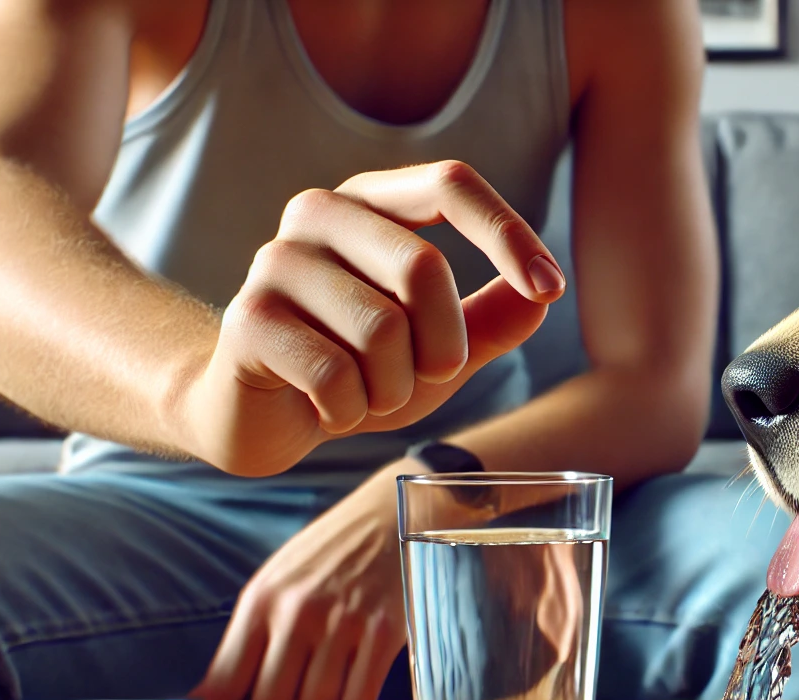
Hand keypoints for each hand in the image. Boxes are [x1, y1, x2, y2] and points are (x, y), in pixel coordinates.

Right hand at [181, 161, 564, 476]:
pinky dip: (350, 410)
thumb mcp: (438, 347)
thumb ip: (493, 320)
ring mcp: (275, 261)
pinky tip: (327, 409)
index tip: (550, 288)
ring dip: (394, 387)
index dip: (507, 233)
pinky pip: (335, 374)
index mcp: (370, 202)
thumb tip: (544, 294)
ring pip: (381, 329)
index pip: (449, 183)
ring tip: (367, 393)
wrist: (263, 417)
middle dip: (445, 345)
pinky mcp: (248, 319)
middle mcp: (318, 214)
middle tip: (425, 376)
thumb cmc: (359, 368)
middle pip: (422, 267)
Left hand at [190, 464, 410, 699]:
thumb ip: (247, 634)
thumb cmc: (332, 552)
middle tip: (301, 685)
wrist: (393, 514)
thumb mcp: (278, 579)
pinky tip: (361, 680)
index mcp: (262, 599)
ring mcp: (342, 624)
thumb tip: (205, 694)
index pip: (225, 682)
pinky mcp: (384, 633)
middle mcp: (296, 612)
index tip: (254, 695)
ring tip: (333, 679)